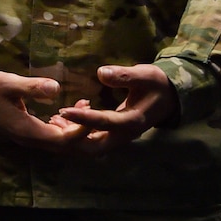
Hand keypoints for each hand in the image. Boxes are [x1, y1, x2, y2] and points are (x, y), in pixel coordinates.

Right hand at [0, 71, 88, 150]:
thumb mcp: (7, 83)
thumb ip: (32, 87)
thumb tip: (56, 87)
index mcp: (27, 131)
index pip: (63, 140)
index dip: (82, 129)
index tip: (95, 111)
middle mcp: (31, 140)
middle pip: (67, 149)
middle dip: (88, 138)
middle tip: (105, 120)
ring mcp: (29, 138)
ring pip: (62, 145)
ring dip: (79, 132)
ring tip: (90, 109)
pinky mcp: (28, 132)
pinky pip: (54, 138)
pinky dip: (68, 129)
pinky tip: (70, 112)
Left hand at [56, 64, 178, 153]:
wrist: (168, 97)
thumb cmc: (156, 84)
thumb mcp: (145, 75)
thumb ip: (124, 75)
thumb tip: (101, 73)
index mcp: (133, 121)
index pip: (105, 123)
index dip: (84, 117)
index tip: (63, 110)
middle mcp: (125, 135)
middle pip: (95, 147)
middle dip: (72, 137)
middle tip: (52, 121)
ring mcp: (119, 138)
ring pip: (92, 146)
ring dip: (72, 137)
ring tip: (53, 119)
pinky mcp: (113, 135)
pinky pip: (93, 140)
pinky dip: (77, 133)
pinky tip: (61, 119)